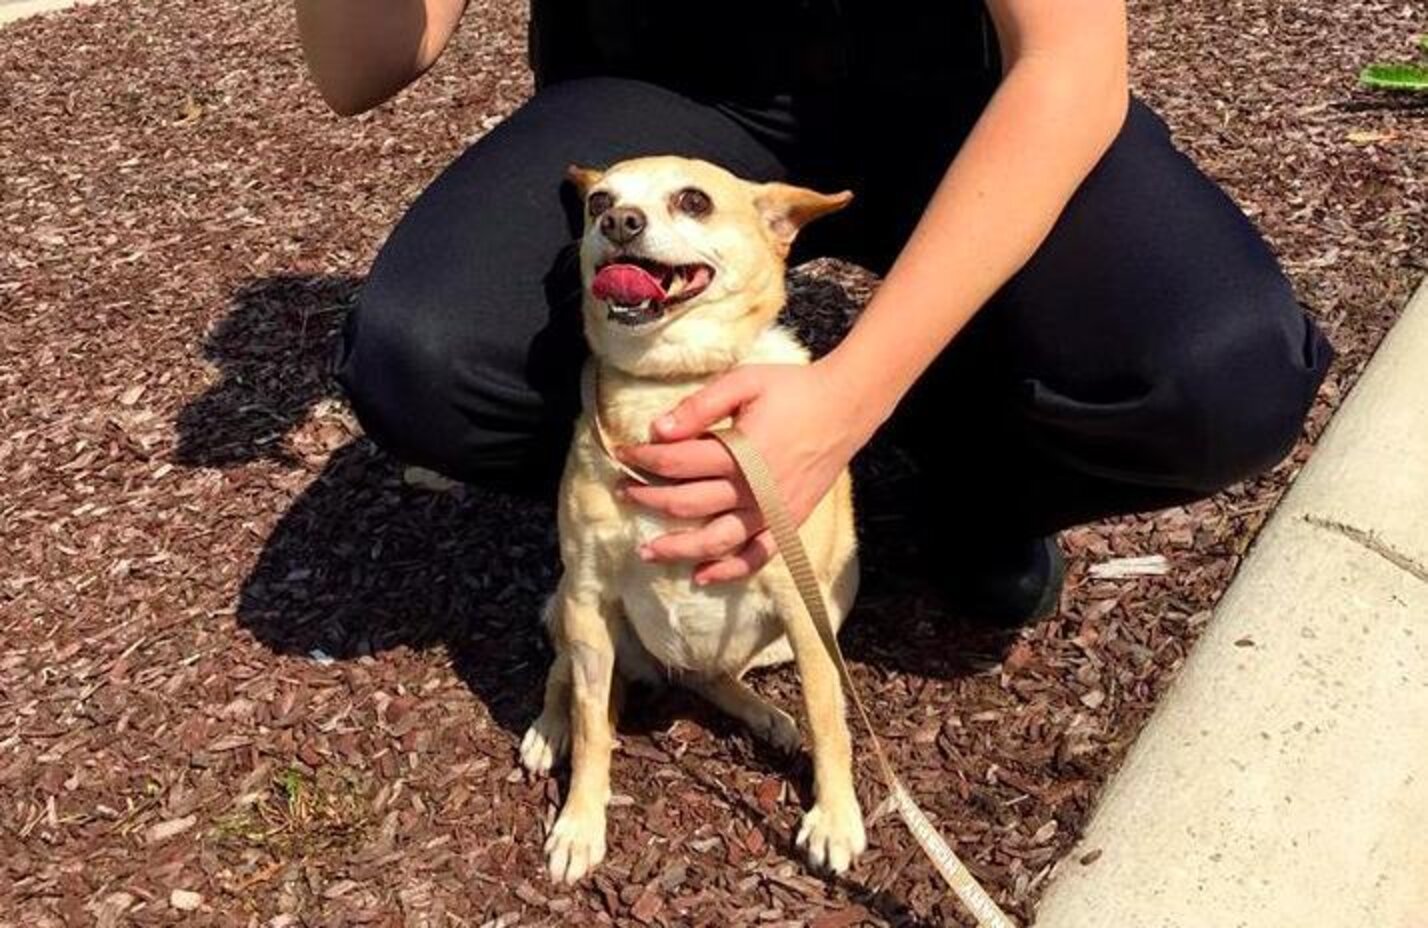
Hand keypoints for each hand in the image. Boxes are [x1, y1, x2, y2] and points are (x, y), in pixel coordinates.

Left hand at [616, 359, 887, 583]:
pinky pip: (756, 557)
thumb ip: (701, 405)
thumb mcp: (745, 382)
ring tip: (646, 550)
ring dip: (677, 548)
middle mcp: (754, 489)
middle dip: (648, 498)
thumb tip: (657, 429)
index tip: (622, 453)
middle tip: (623, 492)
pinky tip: (700, 576)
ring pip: (716, 540)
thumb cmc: (793, 389)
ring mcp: (772, 511)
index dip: (643, 458)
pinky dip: (728, 571)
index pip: (676, 461)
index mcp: (741, 451)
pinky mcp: (788, 523)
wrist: (846, 407)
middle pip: (687, 503)